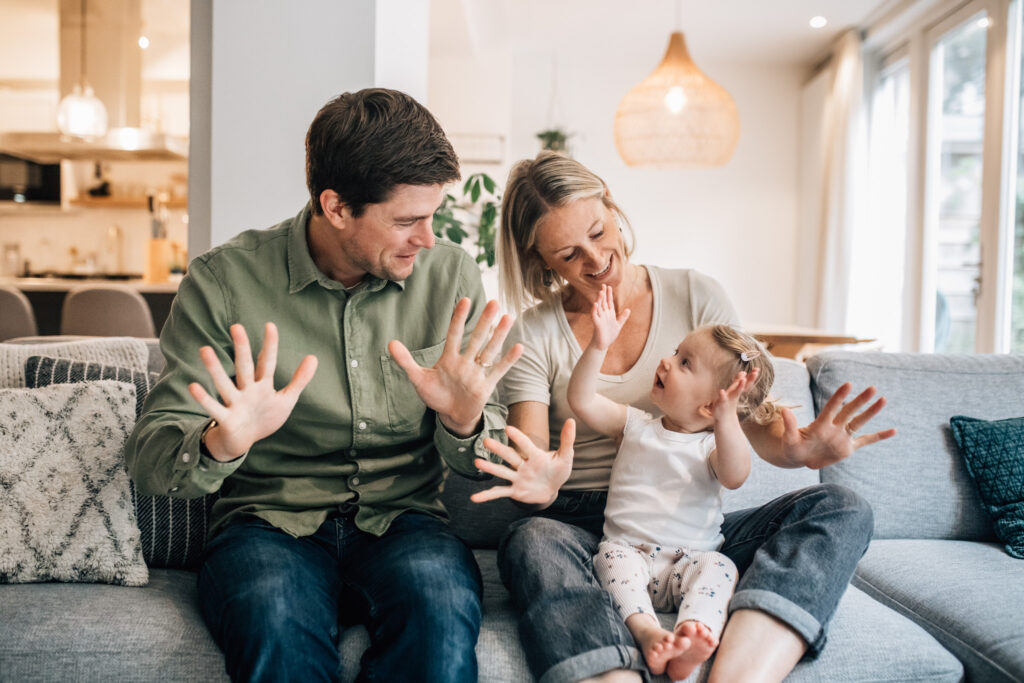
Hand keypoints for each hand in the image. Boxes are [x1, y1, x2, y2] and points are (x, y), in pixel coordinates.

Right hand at [188, 322, 317, 461]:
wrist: (243, 442)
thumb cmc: (264, 417)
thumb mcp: (285, 399)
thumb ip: (299, 379)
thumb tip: (313, 356)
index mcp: (262, 385)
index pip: (266, 362)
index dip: (270, 346)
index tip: (270, 325)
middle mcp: (246, 390)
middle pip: (244, 367)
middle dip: (242, 348)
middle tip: (236, 326)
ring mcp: (234, 403)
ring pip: (224, 384)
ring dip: (215, 369)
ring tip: (205, 349)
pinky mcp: (226, 419)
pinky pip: (213, 408)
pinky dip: (204, 399)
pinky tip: (193, 386)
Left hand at [389, 298, 522, 436]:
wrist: (450, 415)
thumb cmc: (435, 395)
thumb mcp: (418, 378)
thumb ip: (406, 361)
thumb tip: (390, 343)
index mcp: (449, 358)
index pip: (455, 334)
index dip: (459, 318)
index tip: (465, 300)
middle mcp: (465, 362)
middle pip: (476, 338)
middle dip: (485, 321)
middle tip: (494, 302)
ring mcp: (477, 373)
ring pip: (489, 350)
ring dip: (499, 335)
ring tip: (508, 317)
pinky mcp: (486, 386)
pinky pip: (499, 371)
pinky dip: (508, 360)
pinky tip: (519, 347)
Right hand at [471, 419, 575, 505]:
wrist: (552, 489)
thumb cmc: (558, 469)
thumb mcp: (565, 456)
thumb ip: (567, 440)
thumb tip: (571, 420)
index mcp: (535, 456)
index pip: (526, 445)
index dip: (518, 438)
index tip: (508, 428)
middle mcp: (523, 465)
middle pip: (510, 456)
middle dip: (499, 449)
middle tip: (486, 441)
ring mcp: (517, 478)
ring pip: (502, 472)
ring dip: (490, 468)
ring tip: (477, 462)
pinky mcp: (514, 491)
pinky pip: (499, 493)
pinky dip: (487, 496)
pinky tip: (474, 498)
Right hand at [590, 284, 629, 350]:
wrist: (603, 344)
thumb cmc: (609, 335)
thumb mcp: (618, 325)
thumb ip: (623, 317)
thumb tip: (628, 309)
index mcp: (609, 314)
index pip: (609, 302)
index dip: (609, 295)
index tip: (609, 287)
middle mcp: (604, 314)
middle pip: (603, 302)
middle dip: (603, 294)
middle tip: (603, 285)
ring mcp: (600, 318)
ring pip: (599, 307)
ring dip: (599, 299)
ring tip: (601, 292)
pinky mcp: (596, 323)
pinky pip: (594, 315)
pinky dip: (594, 310)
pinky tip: (595, 304)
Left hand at [710, 368, 758, 421]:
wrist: (724, 417)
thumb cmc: (729, 402)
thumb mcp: (734, 391)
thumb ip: (739, 382)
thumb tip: (744, 372)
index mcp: (737, 390)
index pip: (746, 382)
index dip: (751, 376)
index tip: (757, 369)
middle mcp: (735, 394)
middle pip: (744, 386)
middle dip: (750, 379)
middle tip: (756, 372)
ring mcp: (729, 398)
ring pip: (735, 392)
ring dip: (740, 386)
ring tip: (743, 379)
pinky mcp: (721, 403)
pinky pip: (722, 399)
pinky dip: (722, 395)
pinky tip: (721, 391)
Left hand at [781, 383, 895, 468]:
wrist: (799, 457)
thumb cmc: (792, 447)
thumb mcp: (789, 439)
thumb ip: (789, 426)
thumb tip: (784, 410)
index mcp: (820, 425)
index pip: (831, 408)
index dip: (839, 397)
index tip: (848, 384)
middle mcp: (834, 427)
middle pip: (849, 411)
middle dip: (860, 400)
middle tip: (872, 388)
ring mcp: (842, 437)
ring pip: (859, 422)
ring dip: (871, 412)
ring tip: (883, 399)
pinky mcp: (848, 448)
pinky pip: (866, 440)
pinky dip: (879, 436)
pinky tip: (893, 430)